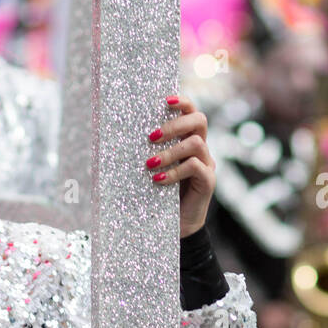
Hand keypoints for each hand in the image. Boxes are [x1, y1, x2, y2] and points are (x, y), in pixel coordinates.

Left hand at [147, 94, 215, 237]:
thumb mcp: (151, 169)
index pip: (192, 112)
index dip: (182, 102)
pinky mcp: (208, 181)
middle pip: (199, 121)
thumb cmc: (159, 194)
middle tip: (152, 137)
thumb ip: (147, 152)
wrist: (175, 226)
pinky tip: (157, 180)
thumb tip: (118, 135)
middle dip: (174, 125)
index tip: (165, 100)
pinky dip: (174, 172)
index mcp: (188, 140)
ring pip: (195, 143)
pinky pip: (195, 167)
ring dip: (169, 151)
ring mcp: (207, 165)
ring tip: (150, 163)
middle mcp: (201, 149)